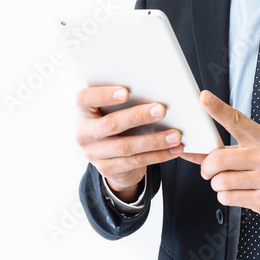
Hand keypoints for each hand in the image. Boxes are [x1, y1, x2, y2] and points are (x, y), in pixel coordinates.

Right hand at [76, 85, 184, 202]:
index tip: (126, 92)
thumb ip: (126, 102)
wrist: (111, 158)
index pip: (84, 99)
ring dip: (154, 140)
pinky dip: (158, 155)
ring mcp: (94, 154)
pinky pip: (136, 162)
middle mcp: (85, 133)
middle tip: (161, 110)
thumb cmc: (117, 125)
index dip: (103, 95)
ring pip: (126, 146)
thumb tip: (157, 91)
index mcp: (84, 112)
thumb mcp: (114, 111)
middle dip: (137, 116)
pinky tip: (173, 149)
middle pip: (110, 124)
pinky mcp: (108, 169)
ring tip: (176, 135)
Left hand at [181, 90, 259, 220]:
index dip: (218, 109)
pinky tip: (238, 192)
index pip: (237, 120)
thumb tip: (194, 149)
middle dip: (207, 167)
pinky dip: (225, 196)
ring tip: (228, 182)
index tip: (204, 97)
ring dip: (217, 184)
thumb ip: (228, 148)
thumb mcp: (259, 148)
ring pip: (220, 181)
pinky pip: (227, 197)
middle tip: (209, 170)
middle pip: (219, 159)